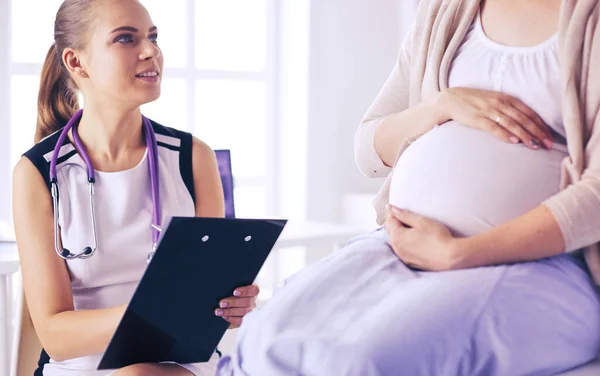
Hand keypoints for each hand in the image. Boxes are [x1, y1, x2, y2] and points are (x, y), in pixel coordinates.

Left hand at [215, 284, 258, 328]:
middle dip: (233, 302)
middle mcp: (253, 301)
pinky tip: (224, 316)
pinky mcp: (245, 320)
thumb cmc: (229, 293)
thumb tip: (222, 287)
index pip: (254, 290)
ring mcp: (250, 312)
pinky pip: (241, 321)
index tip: (234, 292)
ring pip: (244, 312)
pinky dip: (231, 319)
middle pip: (248, 302)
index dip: (245, 291)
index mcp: (252, 291)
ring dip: (230, 312)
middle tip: (222, 303)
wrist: (226, 305)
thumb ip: (231, 287)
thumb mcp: (231, 288)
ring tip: (219, 311)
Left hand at [384, 205, 458, 270]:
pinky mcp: (410, 262)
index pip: (390, 221)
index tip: (391, 205)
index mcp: (397, 236)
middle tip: (395, 213)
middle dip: (391, 221)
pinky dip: (400, 242)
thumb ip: (405, 215)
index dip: (391, 212)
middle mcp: (397, 248)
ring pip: (394, 241)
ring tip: (400, 224)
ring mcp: (403, 256)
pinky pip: (400, 249)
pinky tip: (407, 238)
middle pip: (389, 231)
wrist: (450, 257)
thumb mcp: (421, 221)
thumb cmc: (437, 237)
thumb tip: (392, 209)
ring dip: (395, 232)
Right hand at [437, 87, 552, 149]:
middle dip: (538, 132)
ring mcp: (488, 110)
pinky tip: (514, 141)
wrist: (450, 99)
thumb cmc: (474, 102)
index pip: (529, 112)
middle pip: (523, 119)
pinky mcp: (476, 119)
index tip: (550, 137)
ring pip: (512, 123)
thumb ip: (508, 109)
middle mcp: (500, 103)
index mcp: (506, 98)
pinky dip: (505, 134)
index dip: (541, 125)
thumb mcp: (494, 100)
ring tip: (535, 146)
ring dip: (525, 135)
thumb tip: (524, 123)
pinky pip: (493, 127)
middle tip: (548, 145)